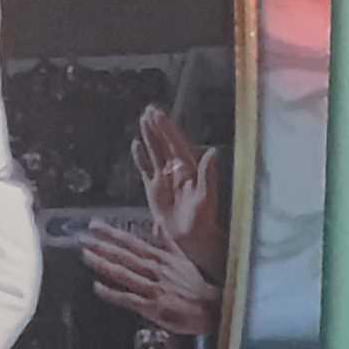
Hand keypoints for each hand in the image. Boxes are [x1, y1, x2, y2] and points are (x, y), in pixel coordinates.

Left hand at [80, 220, 221, 334]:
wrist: (211, 308)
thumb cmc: (195, 286)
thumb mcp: (182, 259)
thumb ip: (166, 241)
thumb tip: (157, 224)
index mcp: (160, 258)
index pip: (131, 242)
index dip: (112, 234)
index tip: (94, 226)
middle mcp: (154, 270)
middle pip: (123, 255)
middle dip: (102, 246)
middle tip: (82, 238)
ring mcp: (153, 288)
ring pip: (123, 273)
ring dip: (103, 264)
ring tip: (86, 256)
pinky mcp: (152, 307)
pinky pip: (128, 298)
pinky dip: (112, 293)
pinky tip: (97, 287)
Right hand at [132, 106, 225, 281]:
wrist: (192, 238)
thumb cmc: (203, 219)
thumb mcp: (206, 197)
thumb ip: (208, 174)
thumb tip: (213, 151)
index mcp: (189, 168)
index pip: (176, 143)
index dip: (167, 129)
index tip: (158, 115)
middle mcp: (176, 170)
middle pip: (164, 143)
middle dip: (157, 126)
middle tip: (148, 109)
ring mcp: (164, 179)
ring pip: (155, 152)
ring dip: (149, 137)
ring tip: (141, 119)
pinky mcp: (154, 189)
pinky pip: (145, 169)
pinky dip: (140, 158)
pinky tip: (135, 145)